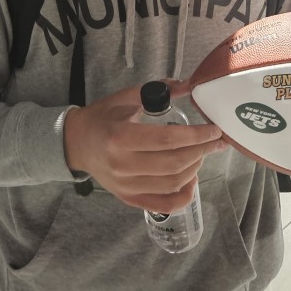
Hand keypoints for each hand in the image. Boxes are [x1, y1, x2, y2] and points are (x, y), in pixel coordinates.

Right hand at [63, 81, 224, 211]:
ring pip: (172, 184)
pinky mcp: (129, 198)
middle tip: (215, 141)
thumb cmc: (102, 117)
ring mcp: (126, 186)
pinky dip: (183, 195)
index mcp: (120, 137)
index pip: (167, 140)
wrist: (76, 143)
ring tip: (201, 154)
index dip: (196, 136)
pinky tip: (192, 180)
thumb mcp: (125, 97)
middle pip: (173, 164)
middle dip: (201, 152)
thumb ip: (157, 90)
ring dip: (194, 169)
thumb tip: (189, 85)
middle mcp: (123, 166)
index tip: (214, 130)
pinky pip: (163, 204)